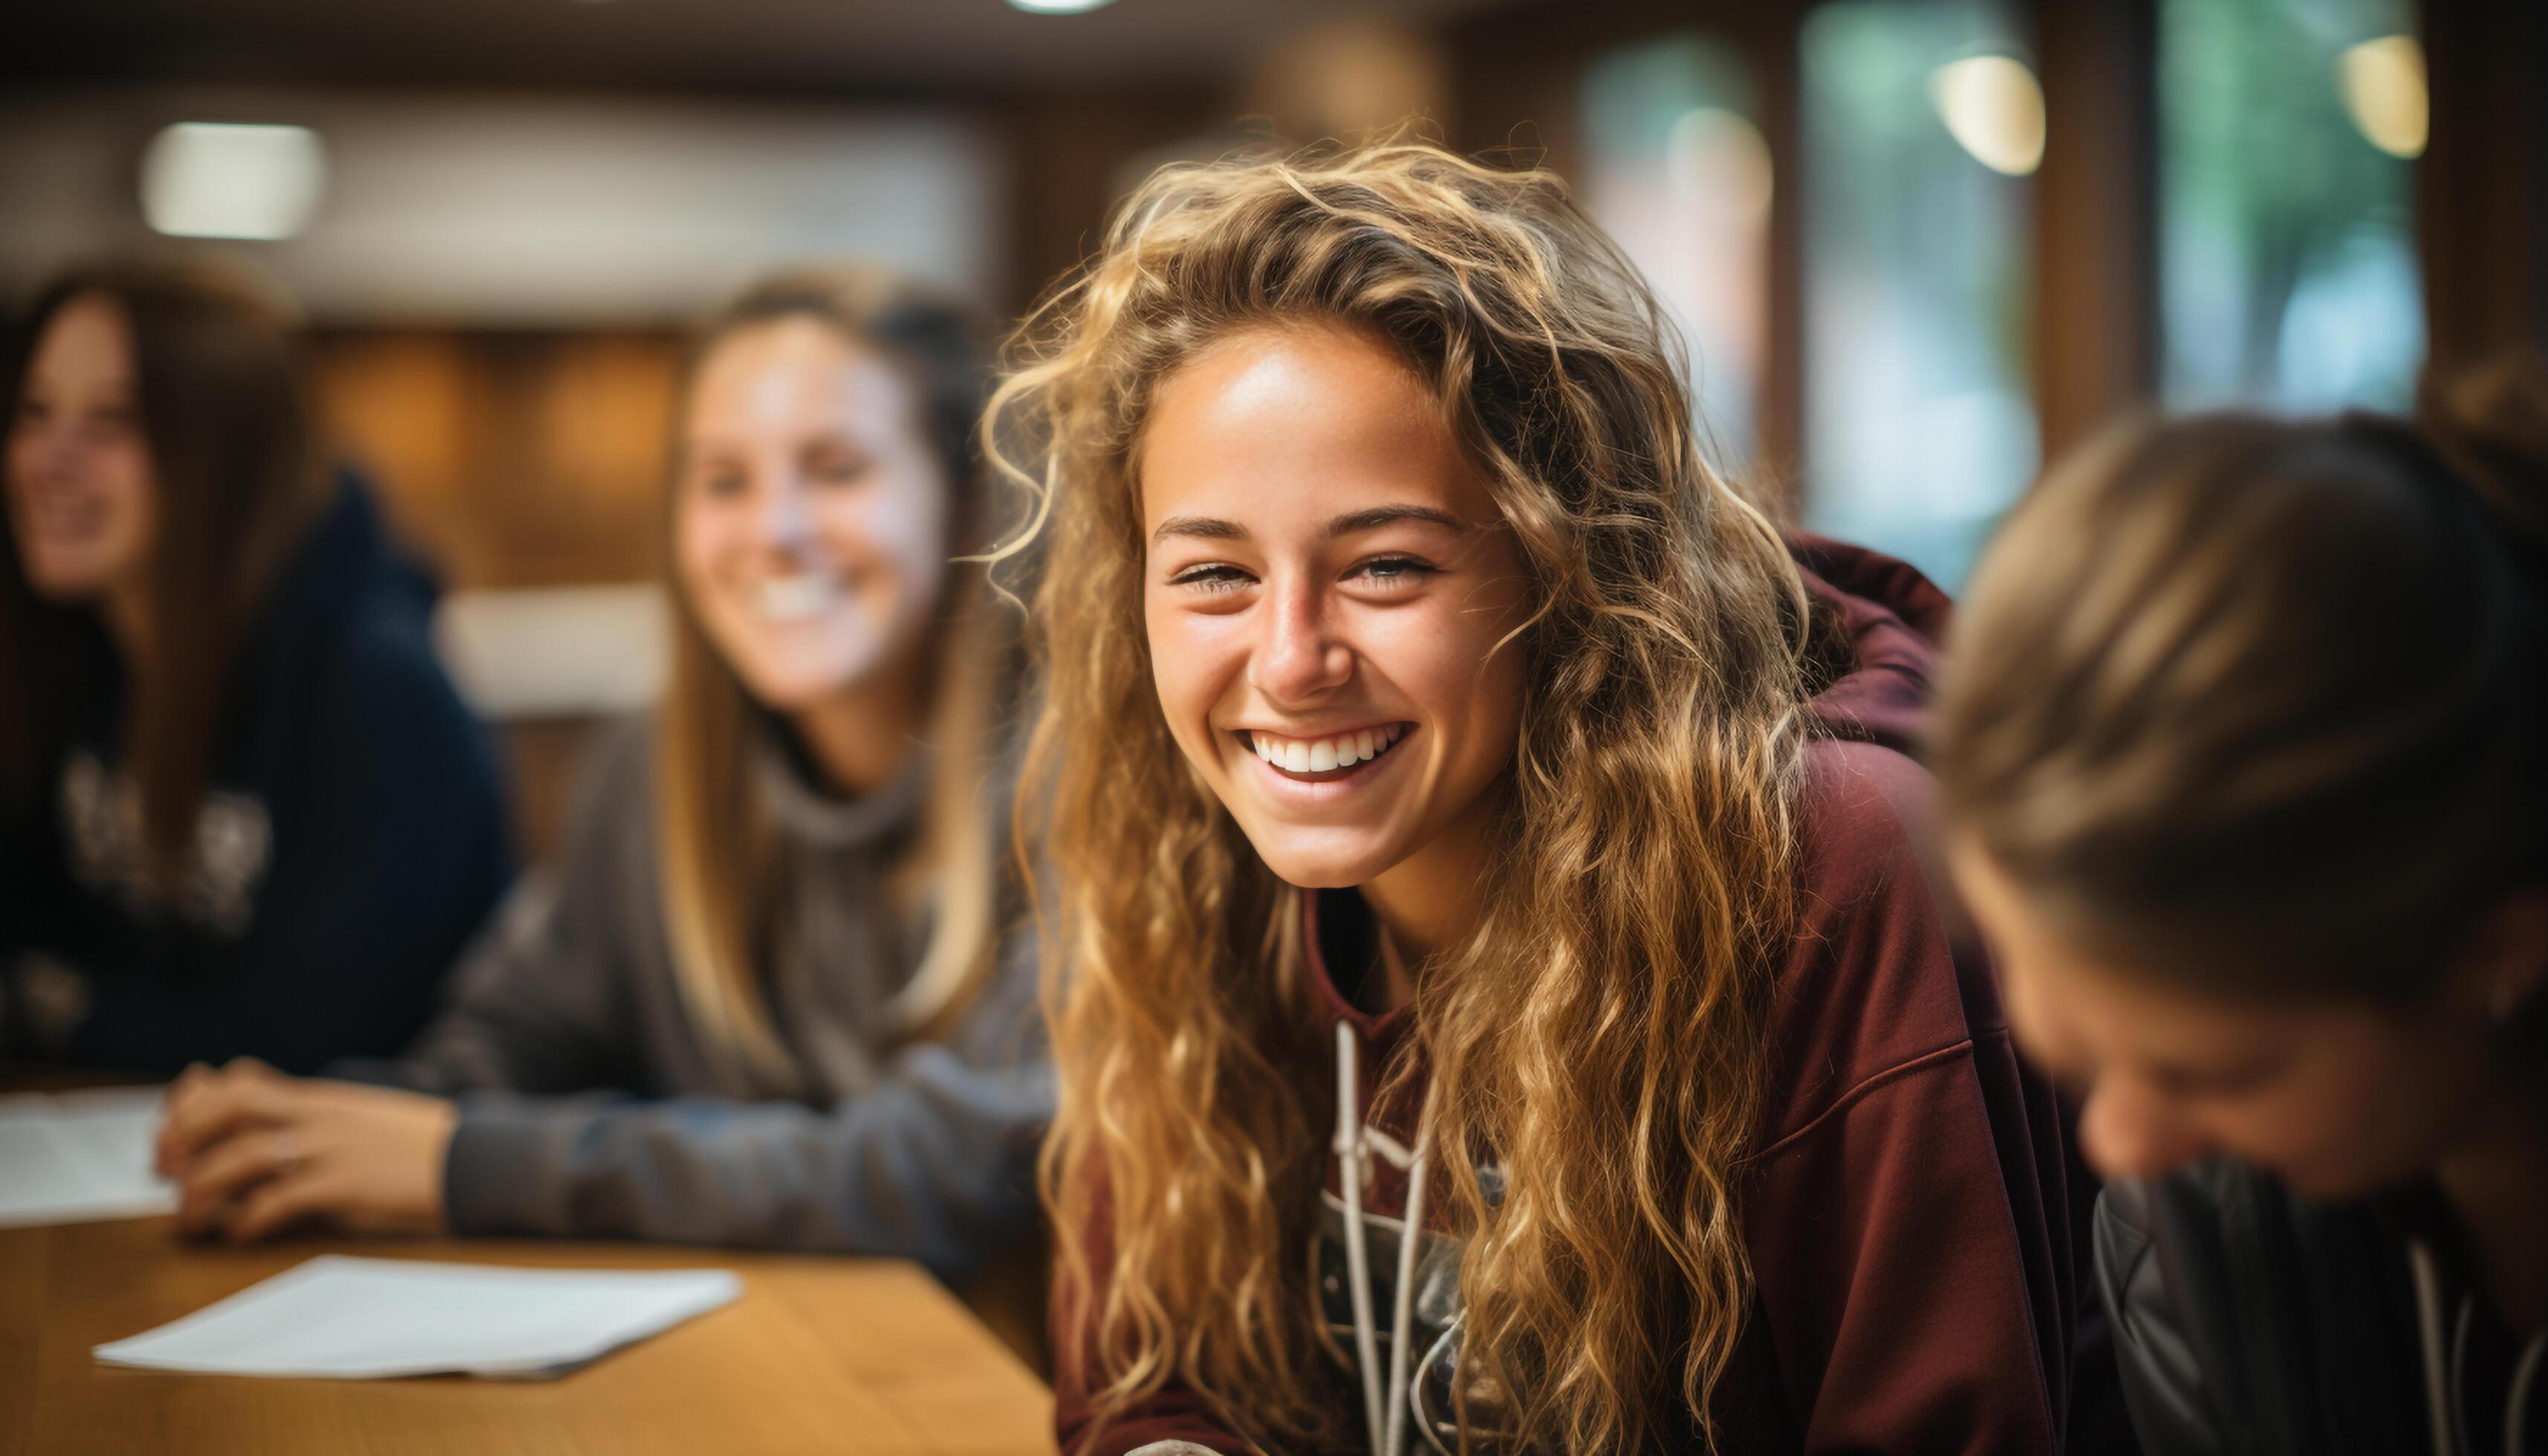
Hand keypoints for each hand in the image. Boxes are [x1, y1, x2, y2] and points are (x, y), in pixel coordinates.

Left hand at [155, 1058, 457, 1242]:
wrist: (474, 1162)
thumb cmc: (416, 1148)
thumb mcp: (360, 1120)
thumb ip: (313, 1121)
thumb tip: (264, 1134)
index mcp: (320, 1099)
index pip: (239, 1081)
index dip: (193, 1104)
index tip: (169, 1134)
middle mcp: (318, 1116)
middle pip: (230, 1107)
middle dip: (185, 1136)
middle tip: (162, 1170)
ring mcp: (330, 1149)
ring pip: (242, 1157)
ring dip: (201, 1190)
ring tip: (187, 1218)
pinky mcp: (343, 1186)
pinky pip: (277, 1201)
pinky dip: (247, 1220)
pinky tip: (238, 1235)